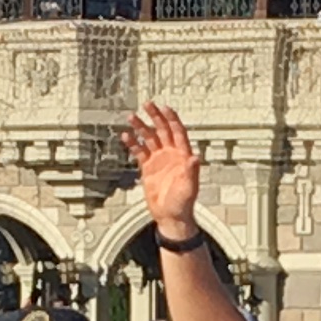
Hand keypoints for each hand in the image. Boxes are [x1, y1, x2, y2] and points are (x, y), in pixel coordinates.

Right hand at [121, 102, 202, 233]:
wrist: (170, 216)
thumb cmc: (183, 203)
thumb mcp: (189, 187)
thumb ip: (191, 172)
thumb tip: (195, 157)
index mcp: (182, 156)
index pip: (178, 132)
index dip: (172, 119)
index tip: (165, 107)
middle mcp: (171, 154)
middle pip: (162, 130)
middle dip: (155, 117)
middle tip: (147, 104)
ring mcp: (159, 160)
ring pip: (149, 139)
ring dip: (141, 128)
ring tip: (131, 117)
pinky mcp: (148, 168)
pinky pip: (139, 152)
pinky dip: (133, 144)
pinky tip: (126, 136)